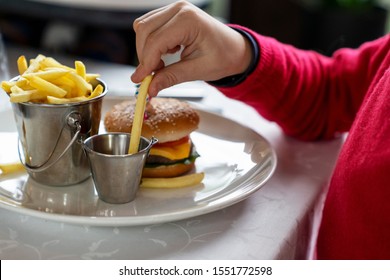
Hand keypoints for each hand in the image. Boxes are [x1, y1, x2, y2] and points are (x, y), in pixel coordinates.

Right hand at [131, 0, 251, 95]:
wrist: (234, 49)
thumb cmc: (223, 57)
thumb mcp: (198, 70)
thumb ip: (172, 77)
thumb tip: (150, 88)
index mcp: (189, 20)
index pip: (156, 41)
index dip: (146, 63)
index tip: (140, 81)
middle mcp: (179, 9)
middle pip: (144, 31)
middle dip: (144, 56)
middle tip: (152, 76)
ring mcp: (174, 10)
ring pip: (143, 27)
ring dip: (146, 50)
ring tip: (162, 66)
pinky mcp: (170, 15)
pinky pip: (150, 27)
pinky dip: (151, 44)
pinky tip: (165, 55)